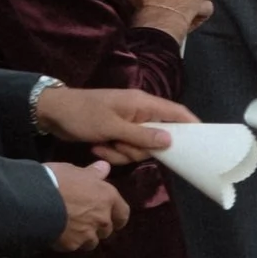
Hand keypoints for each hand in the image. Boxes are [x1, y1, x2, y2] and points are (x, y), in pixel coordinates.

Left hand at [33, 85, 196, 163]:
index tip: (203, 142)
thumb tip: (170, 140)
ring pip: (140, 148)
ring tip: (103, 145)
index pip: (177, 112)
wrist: (52, 114)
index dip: (192, 125)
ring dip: (122, 153)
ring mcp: (128, 125)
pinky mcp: (117, 134)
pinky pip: (125, 150)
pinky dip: (112, 153)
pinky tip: (97, 147)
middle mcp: (140, 114)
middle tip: (121, 145)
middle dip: (139, 148)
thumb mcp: (112, 127)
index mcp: (143, 104)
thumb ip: (142, 135)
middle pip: (158, 138)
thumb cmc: (83, 115)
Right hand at [45, 162, 128, 249]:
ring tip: (72, 231)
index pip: (123, 213)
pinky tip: (59, 235)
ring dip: (85, 238)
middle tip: (86, 222)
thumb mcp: (75, 171)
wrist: (35, 200)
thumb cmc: (58, 179)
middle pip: (107, 229)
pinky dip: (69, 243)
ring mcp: (88, 233)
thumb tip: (105, 167)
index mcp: (107, 197)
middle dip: (98, 228)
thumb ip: (93, 173)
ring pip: (92, 242)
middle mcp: (102, 217)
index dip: (118, 217)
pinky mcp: (73, 245)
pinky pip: (74, 246)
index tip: (114, 219)